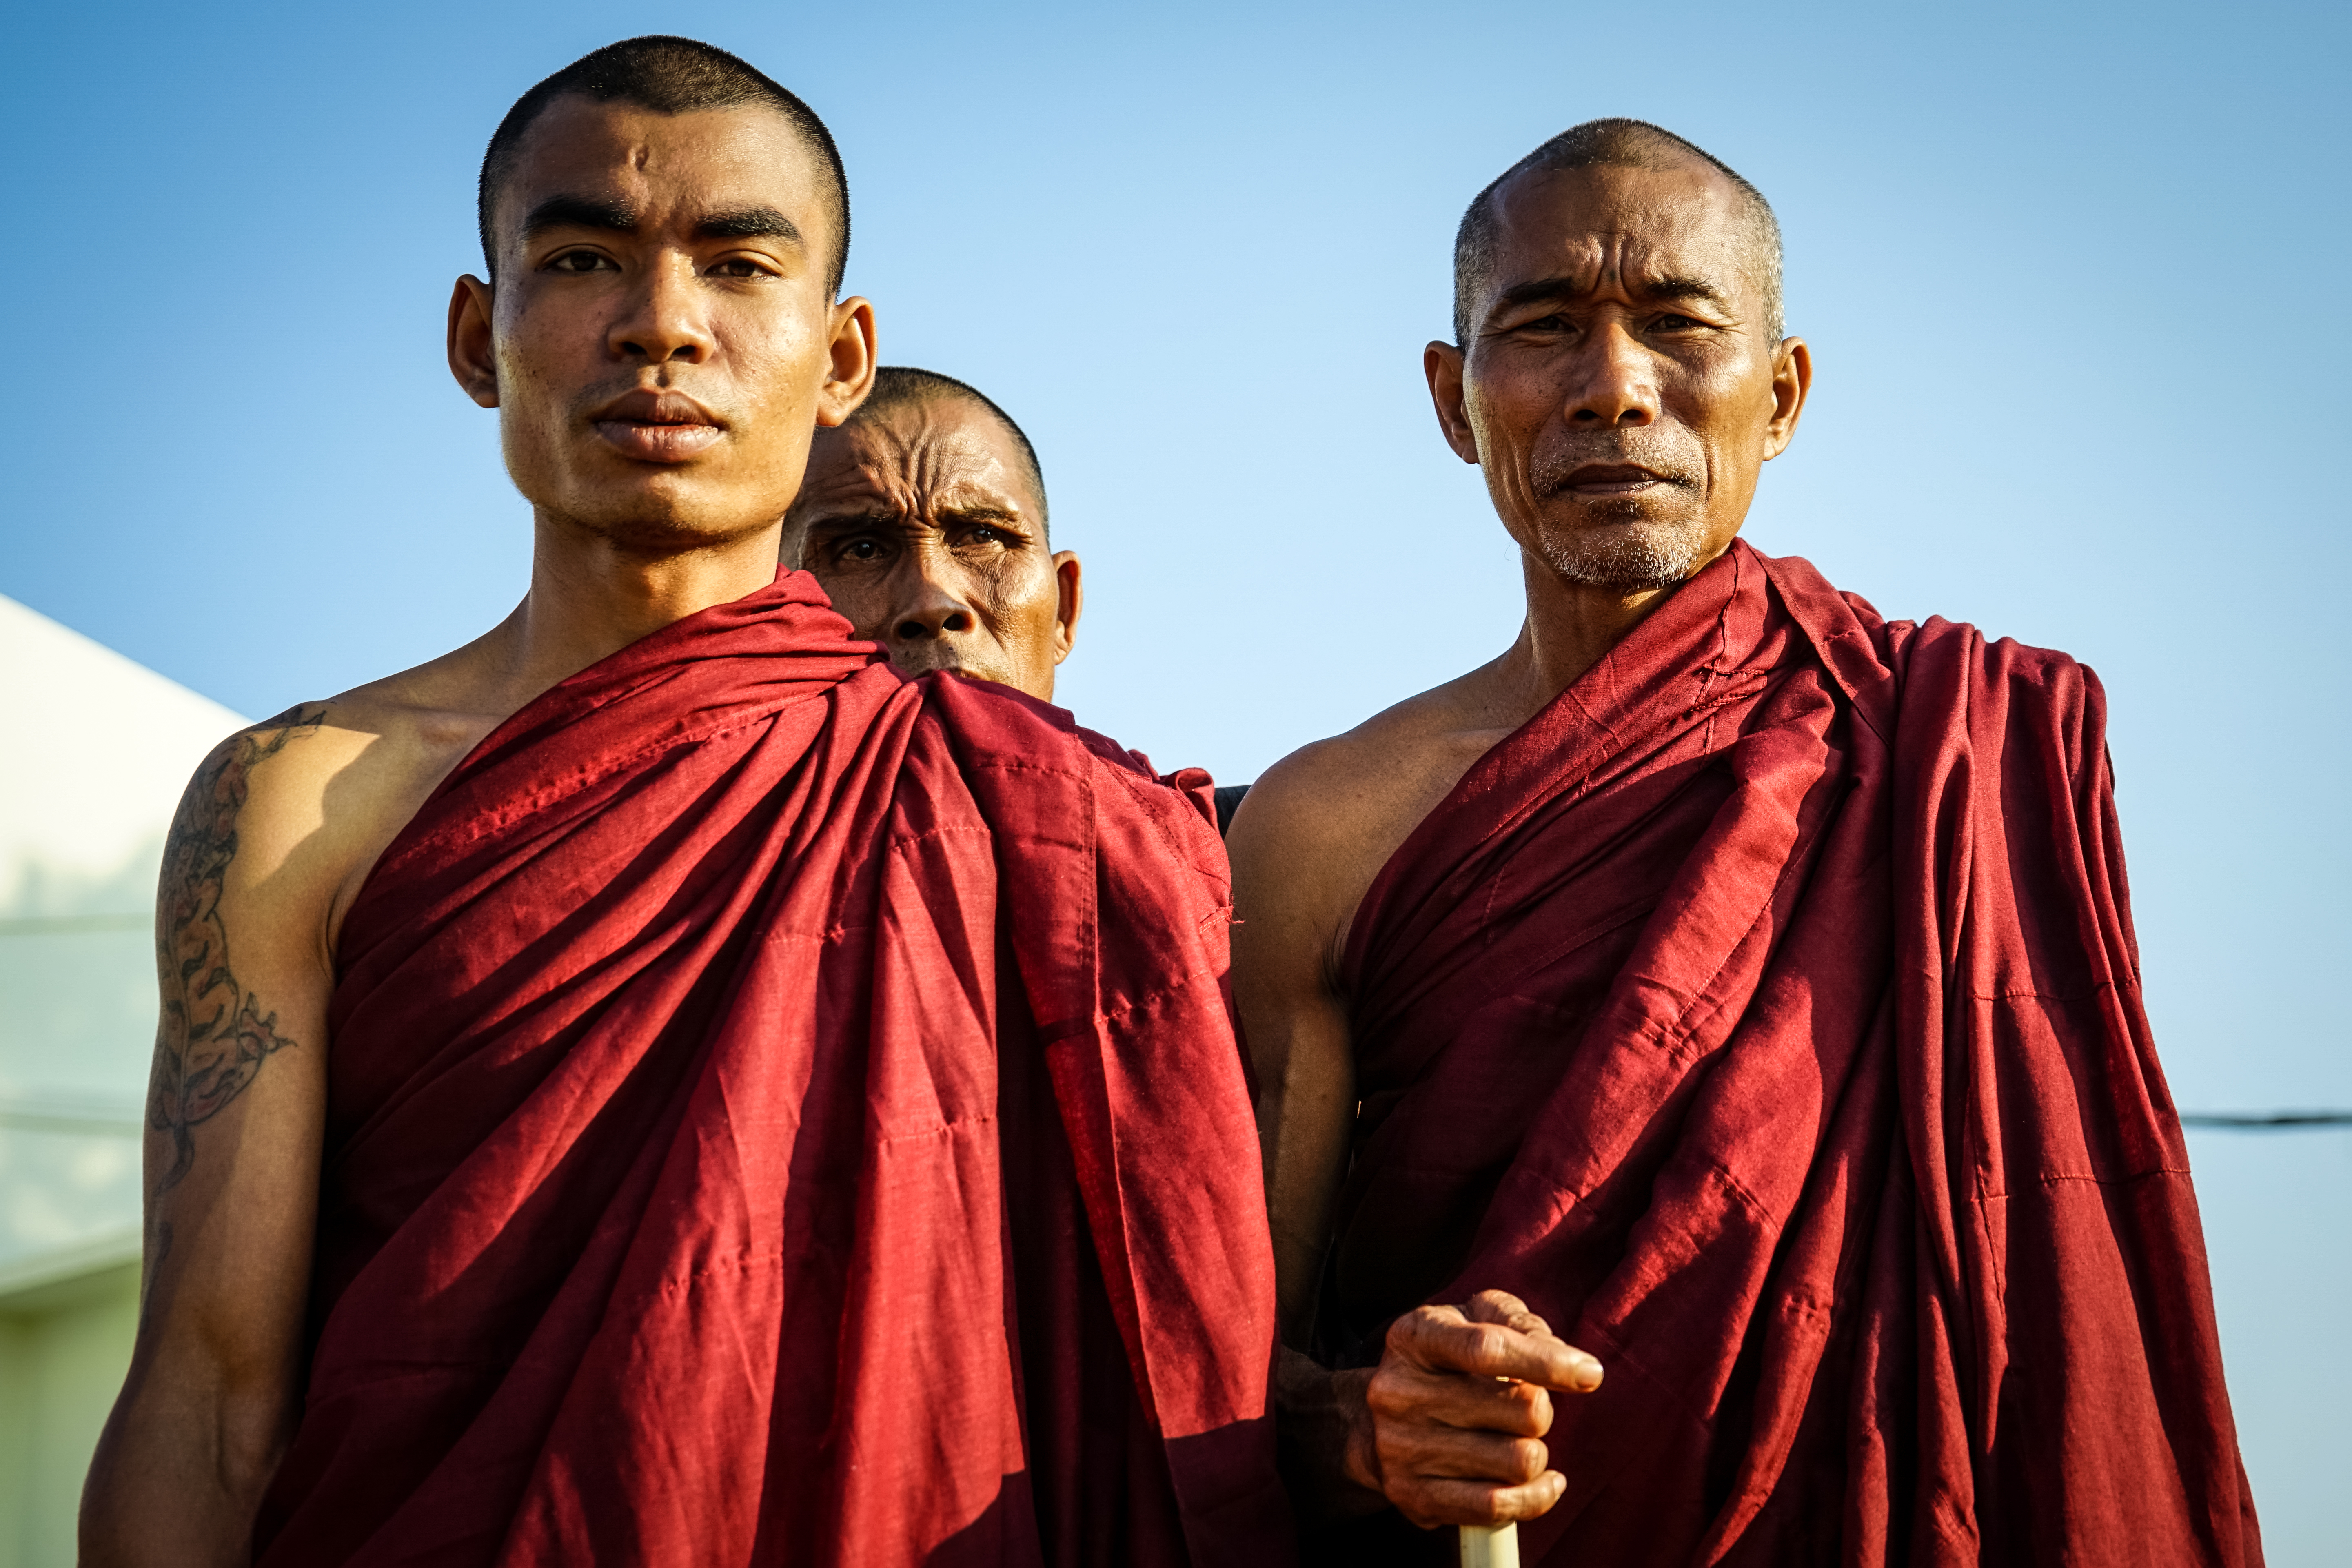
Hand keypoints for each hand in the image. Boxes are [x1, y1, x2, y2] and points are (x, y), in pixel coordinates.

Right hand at [1342, 1289, 1602, 1529]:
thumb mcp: (1477, 1319)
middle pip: (1520, 1410)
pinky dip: (1536, 1497)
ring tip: (1516, 1440)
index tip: (1590, 1374)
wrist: (1380, 1419)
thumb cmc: (1448, 1360)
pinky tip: (1541, 1481)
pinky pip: (1498, 1507)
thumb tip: (1576, 1366)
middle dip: (1542, 1409)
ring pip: (1518, 1462)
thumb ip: (1523, 1325)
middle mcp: (1399, 1391)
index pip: (1487, 1349)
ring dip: (1536, 1452)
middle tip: (1525, 1407)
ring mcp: (1401, 1448)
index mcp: (1414, 1337)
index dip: (1547, 1363)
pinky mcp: (1413, 1496)